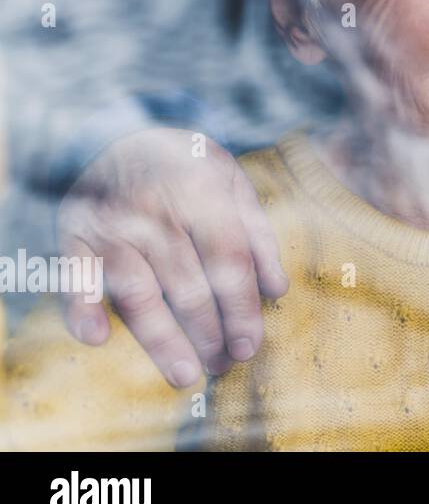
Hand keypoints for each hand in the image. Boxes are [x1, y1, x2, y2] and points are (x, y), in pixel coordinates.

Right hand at [57, 127, 288, 386]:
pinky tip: (97, 338)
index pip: (228, 263)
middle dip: (209, 332)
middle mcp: (157, 211)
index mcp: (203, 194)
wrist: (124, 130)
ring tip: (185, 374)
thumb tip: (278, 290)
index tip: (251, 346)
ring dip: (161, 338)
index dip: (242, 309)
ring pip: (140, 290)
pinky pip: (76, 275)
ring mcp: (113, 223)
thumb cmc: (191, 167)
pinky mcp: (76, 233)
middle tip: (223, 365)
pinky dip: (82, 307)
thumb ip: (258, 235)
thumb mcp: (235, 184)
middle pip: (188, 285)